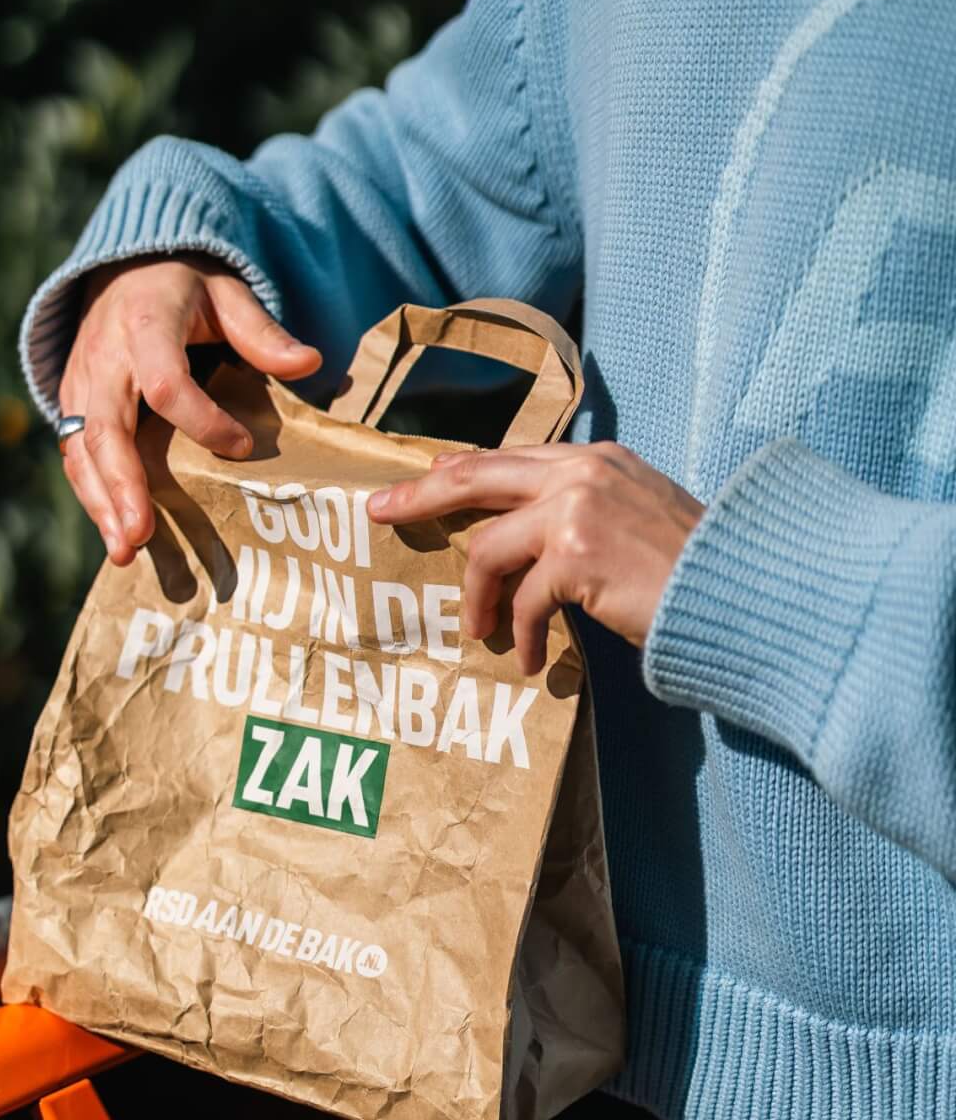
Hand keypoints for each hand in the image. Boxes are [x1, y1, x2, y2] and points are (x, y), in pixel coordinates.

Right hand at [58, 253, 321, 564]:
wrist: (121, 269)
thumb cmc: (182, 287)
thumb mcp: (226, 294)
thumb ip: (261, 331)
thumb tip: (311, 362)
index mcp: (146, 325)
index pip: (167, 383)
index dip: (203, 421)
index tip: (243, 448)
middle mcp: (104, 358)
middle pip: (107, 428)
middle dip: (123, 485)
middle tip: (142, 535)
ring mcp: (80, 384)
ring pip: (82, 451)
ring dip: (101, 505)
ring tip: (124, 553)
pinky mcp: (71, 405)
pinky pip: (76, 457)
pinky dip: (93, 498)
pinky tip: (115, 536)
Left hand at [367, 442, 703, 673]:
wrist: (739, 589)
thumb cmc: (693, 569)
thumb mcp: (636, 520)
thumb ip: (584, 513)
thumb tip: (529, 538)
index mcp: (596, 460)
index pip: (510, 457)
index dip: (461, 470)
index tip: (425, 481)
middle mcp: (583, 473)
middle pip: (477, 476)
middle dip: (422, 495)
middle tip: (381, 513)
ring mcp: (577, 510)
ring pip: (488, 549)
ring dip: (477, 598)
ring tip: (480, 633)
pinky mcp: (575, 556)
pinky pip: (521, 602)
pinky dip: (520, 636)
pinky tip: (532, 661)